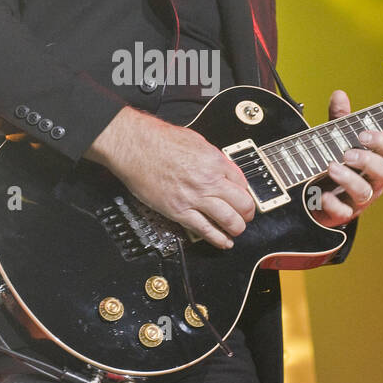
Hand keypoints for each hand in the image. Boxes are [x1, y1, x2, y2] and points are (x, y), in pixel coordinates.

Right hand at [87, 107, 255, 249]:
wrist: (135, 146)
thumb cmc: (158, 140)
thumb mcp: (196, 140)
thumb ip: (213, 156)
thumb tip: (225, 167)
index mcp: (214, 161)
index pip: (242, 182)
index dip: (245, 192)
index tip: (243, 197)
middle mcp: (208, 181)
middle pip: (242, 203)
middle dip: (248, 212)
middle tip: (247, 216)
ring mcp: (194, 198)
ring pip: (229, 220)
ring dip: (237, 228)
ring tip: (236, 230)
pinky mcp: (179, 211)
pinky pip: (204, 230)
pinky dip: (218, 239)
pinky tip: (224, 242)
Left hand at [310, 90, 382, 227]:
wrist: (317, 198)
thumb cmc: (335, 164)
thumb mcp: (336, 141)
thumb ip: (340, 120)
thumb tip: (340, 94)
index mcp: (376, 162)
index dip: (382, 141)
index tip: (364, 133)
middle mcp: (372, 182)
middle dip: (368, 160)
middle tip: (347, 153)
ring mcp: (358, 200)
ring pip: (364, 193)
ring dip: (349, 179)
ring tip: (331, 167)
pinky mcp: (341, 214)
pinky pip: (343, 213)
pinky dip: (333, 204)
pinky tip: (322, 195)